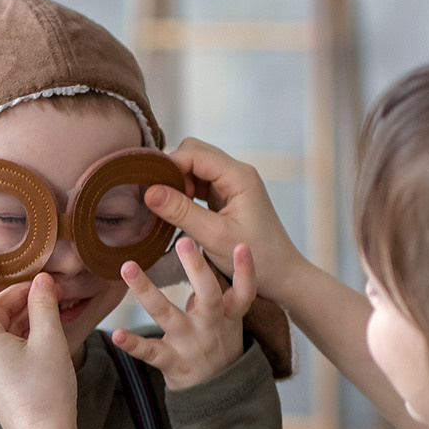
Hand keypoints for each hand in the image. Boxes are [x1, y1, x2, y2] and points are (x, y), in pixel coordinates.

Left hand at [0, 244, 78, 428]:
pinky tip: (41, 321)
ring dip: (22, 310)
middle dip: (18, 292)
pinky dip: (20, 329)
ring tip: (50, 299)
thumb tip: (41, 280)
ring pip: (0, 324)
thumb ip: (43, 304)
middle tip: (46, 281)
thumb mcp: (49, 340)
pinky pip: (3, 341)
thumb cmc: (46, 392)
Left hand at [113, 238, 255, 388]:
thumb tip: (198, 252)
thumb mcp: (229, 318)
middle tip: (184, 242)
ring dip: (147, 290)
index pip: (244, 292)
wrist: (217, 393)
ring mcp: (190, 344)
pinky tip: (116, 334)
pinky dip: (133, 344)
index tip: (242, 245)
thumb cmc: (218, 343)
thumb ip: (216, 289)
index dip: (246, 270)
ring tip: (128, 267)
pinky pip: (149, 351)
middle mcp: (211, 326)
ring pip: (168, 315)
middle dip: (197, 268)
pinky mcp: (171, 361)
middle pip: (209, 295)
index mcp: (229, 315)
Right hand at [145, 138, 305, 300]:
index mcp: (239, 176)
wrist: (282, 276)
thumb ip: (181, 212)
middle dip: (172, 170)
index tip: (146, 185)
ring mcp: (232, 184)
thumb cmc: (256, 259)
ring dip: (177, 182)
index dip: (168, 165)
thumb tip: (149, 192)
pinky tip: (178, 211)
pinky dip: (184, 192)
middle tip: (159, 198)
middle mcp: (237, 173)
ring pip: (194, 167)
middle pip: (194, 153)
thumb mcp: (214, 236)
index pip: (194, 154)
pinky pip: (199, 183)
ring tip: (168, 208)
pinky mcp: (227, 197)